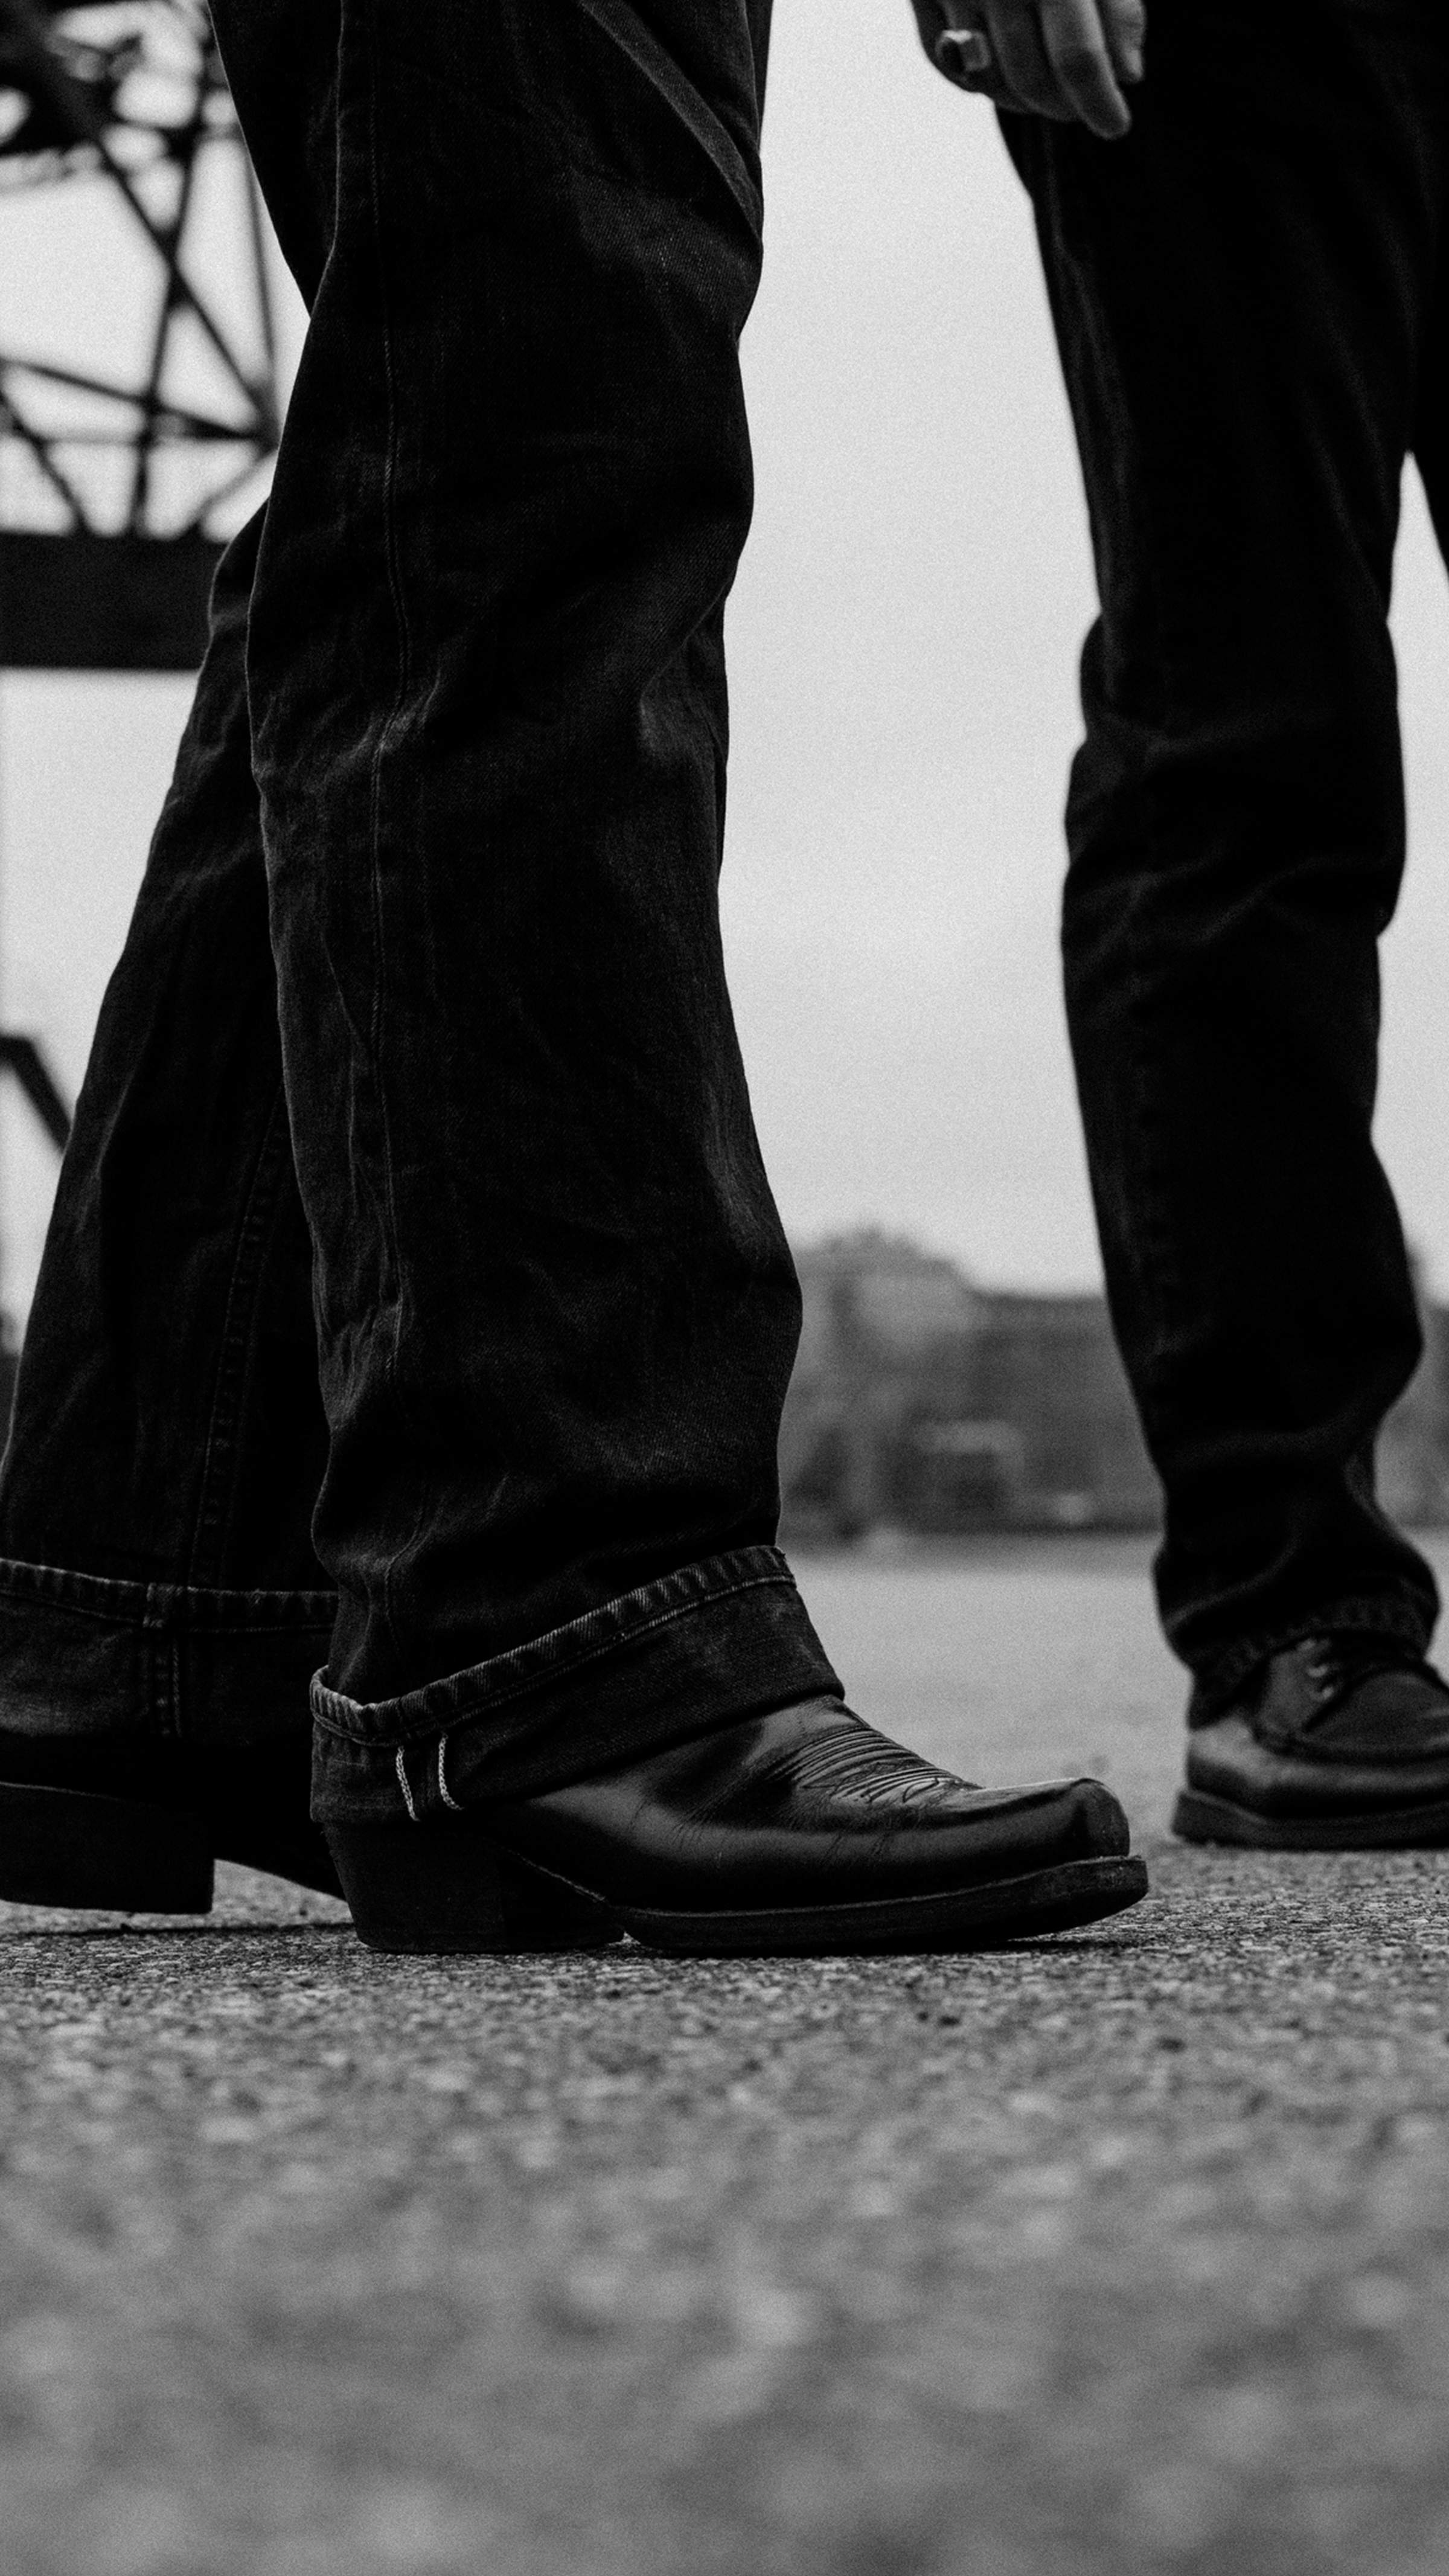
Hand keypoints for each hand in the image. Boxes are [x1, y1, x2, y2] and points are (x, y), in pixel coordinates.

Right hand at [910, 0, 1145, 140]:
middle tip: (1085, 110)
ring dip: (1024, 102)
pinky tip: (1002, 80)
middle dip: (1064, 107)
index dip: (1098, 102)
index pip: (1077, 57)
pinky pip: (943, 61)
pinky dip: (974, 83)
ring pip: (989, 79)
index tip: (1116, 126)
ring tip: (1051, 97)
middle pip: (1032, 77)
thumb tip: (1129, 74)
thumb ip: (1118, 2)